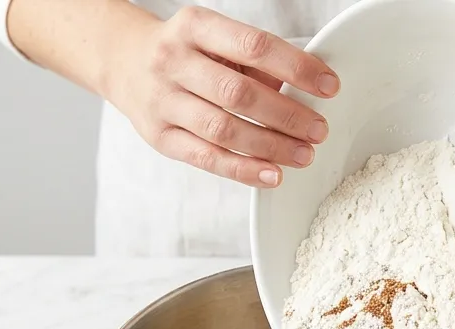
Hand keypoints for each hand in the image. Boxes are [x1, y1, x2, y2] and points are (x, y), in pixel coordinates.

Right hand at [103, 6, 337, 186]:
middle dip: (287, 115)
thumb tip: (311, 92)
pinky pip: (206, 158)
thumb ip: (258, 62)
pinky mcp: (160, 136)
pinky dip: (244, 170)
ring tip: (304, 154)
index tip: (329, 86)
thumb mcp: (218, 40)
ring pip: (223, 129)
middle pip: (238, 93)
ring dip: (271, 146)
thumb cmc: (189, 53)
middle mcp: (173, 61)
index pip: (254, 46)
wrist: (125, 61)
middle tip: (319, 129)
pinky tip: (273, 175)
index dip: (296, 68)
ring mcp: (162, 100)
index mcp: (194, 27)